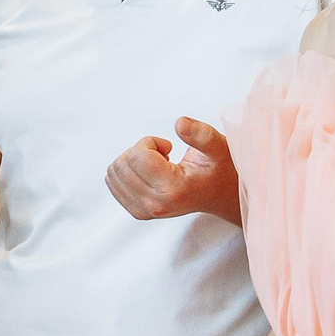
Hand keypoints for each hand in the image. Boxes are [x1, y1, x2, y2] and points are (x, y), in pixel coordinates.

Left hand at [106, 118, 237, 221]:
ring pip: (114, 172)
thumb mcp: (218, 147)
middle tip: (163, 156)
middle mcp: (156, 205)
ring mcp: (144, 211)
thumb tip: (180, 123)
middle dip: (140, 151)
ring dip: (133, 161)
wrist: (222, 195)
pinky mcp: (137, 212)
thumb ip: (201, 134)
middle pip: (122, 163)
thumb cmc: (220, 170)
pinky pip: (112, 183)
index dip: (150, 143)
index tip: (168, 147)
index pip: (137, 157)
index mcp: (173, 190)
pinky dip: (127, 172)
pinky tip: (150, 174)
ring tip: (158, 165)